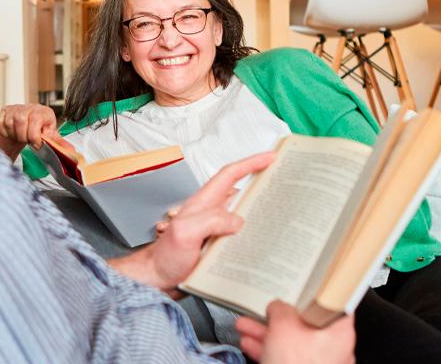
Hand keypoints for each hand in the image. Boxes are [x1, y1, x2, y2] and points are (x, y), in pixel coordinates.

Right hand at [0, 103, 64, 160]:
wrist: (27, 126)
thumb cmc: (39, 130)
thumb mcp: (50, 135)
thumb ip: (58, 142)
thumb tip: (70, 151)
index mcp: (43, 112)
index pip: (35, 120)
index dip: (34, 136)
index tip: (36, 144)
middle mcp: (29, 107)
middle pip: (21, 121)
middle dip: (23, 136)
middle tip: (27, 141)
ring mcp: (15, 108)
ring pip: (9, 122)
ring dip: (14, 134)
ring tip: (21, 137)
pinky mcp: (3, 111)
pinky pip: (0, 122)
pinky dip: (4, 132)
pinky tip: (12, 133)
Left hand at [110, 152, 274, 293]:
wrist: (156, 282)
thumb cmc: (164, 257)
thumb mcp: (185, 232)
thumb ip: (211, 220)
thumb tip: (238, 220)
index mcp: (204, 203)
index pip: (230, 174)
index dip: (251, 163)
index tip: (270, 157)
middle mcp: (212, 213)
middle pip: (241, 193)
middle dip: (262, 187)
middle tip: (284, 187)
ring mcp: (215, 230)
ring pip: (244, 216)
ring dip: (261, 216)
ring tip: (282, 218)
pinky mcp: (218, 247)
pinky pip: (240, 237)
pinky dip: (254, 238)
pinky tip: (265, 246)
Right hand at [236, 302, 354, 363]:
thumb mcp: (284, 326)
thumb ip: (280, 309)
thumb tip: (277, 306)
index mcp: (339, 333)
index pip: (333, 304)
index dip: (316, 292)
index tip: (303, 284)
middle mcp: (333, 349)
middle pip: (305, 323)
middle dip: (278, 315)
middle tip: (264, 307)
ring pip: (291, 341)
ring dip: (266, 332)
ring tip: (245, 325)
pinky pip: (285, 357)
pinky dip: (268, 349)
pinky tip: (249, 343)